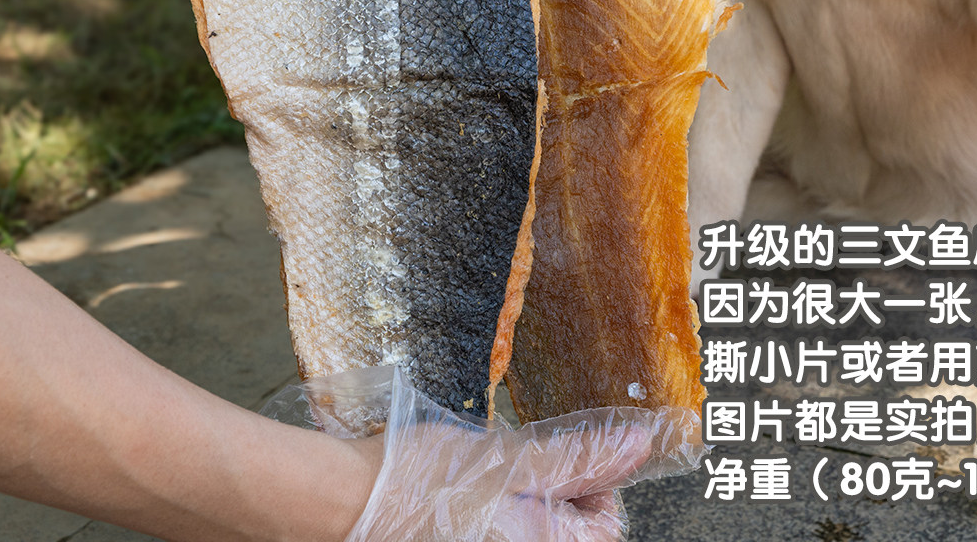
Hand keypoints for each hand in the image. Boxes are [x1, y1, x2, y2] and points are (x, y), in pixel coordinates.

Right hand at [268, 368, 704, 541]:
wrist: (335, 508)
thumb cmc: (418, 482)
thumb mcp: (504, 459)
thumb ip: (575, 458)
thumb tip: (640, 445)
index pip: (608, 530)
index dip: (598, 486)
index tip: (566, 459)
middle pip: (572, 535)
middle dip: (562, 496)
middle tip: (525, 466)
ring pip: (535, 531)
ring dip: (529, 503)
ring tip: (494, 479)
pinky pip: (501, 531)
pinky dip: (499, 514)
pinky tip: (469, 497)